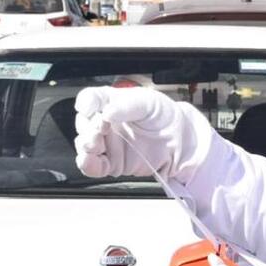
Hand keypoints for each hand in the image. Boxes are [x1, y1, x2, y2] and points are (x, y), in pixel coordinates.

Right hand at [74, 86, 210, 180]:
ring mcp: (107, 144)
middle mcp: (105, 123)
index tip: (89, 108)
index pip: (90, 99)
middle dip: (87, 125)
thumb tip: (107, 112)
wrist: (181, 143)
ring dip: (85, 143)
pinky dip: (87, 164)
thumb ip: (126, 107)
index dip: (86, 103)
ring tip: (96, 142)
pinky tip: (90, 159)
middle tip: (100, 127)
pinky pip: (92, 166)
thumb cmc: (165, 117)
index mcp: (111, 102)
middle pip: (83, 123)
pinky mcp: (111, 163)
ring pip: (84, 144)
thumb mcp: (148, 103)